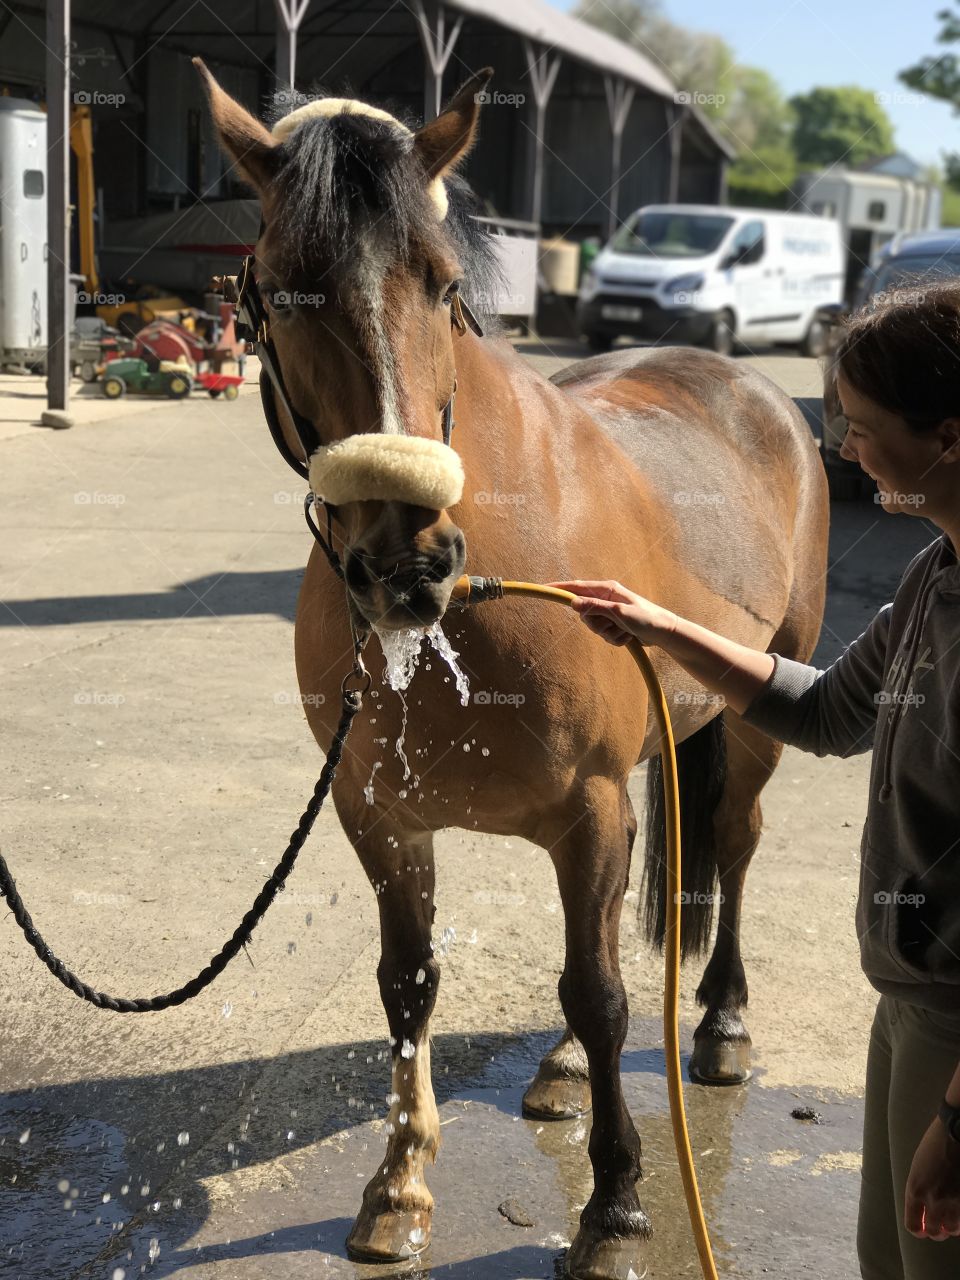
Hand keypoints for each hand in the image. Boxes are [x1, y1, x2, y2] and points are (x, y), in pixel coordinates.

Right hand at [546, 579, 677, 648]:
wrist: (664, 632)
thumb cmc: (646, 618)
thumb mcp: (619, 612)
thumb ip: (595, 607)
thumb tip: (573, 603)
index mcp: (607, 589)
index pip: (576, 587)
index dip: (559, 588)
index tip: (543, 589)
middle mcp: (606, 598)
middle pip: (583, 613)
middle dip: (595, 624)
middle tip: (613, 624)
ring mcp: (609, 612)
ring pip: (593, 627)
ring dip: (608, 633)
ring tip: (625, 631)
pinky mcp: (614, 624)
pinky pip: (604, 635)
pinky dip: (615, 639)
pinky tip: (628, 636)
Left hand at [904, 1116, 959, 1238]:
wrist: (957, 1132)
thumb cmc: (936, 1143)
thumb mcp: (919, 1167)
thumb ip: (920, 1188)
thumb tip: (924, 1208)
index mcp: (915, 1189)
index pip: (912, 1225)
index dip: (919, 1229)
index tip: (923, 1228)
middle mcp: (933, 1200)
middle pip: (933, 1232)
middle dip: (936, 1231)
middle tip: (940, 1226)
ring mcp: (953, 1202)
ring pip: (952, 1230)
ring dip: (951, 1227)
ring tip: (951, 1218)